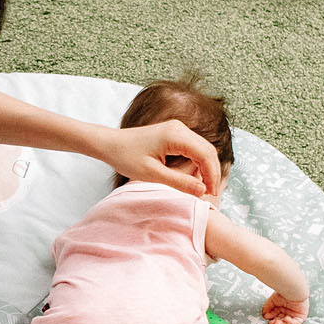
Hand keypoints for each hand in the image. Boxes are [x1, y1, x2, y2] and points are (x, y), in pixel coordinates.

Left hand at [99, 121, 220, 197]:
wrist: (110, 144)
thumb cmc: (126, 157)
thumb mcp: (152, 174)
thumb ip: (179, 182)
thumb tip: (203, 191)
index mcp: (175, 135)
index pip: (206, 155)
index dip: (212, 176)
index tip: (211, 195)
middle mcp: (180, 128)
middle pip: (208, 150)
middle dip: (212, 173)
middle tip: (210, 194)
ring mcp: (178, 129)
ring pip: (203, 149)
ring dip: (206, 168)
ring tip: (203, 188)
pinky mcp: (174, 133)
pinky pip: (194, 148)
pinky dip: (198, 163)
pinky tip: (193, 178)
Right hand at [263, 290, 308, 323]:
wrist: (293, 289)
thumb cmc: (284, 292)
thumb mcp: (272, 300)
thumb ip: (267, 307)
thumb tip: (264, 315)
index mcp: (282, 306)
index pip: (276, 314)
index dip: (271, 316)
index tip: (266, 317)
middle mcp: (288, 310)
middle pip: (281, 319)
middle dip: (275, 322)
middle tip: (270, 323)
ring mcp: (294, 313)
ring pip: (287, 322)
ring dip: (281, 323)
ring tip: (275, 322)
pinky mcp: (301, 316)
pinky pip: (296, 322)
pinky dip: (290, 322)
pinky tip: (286, 318)